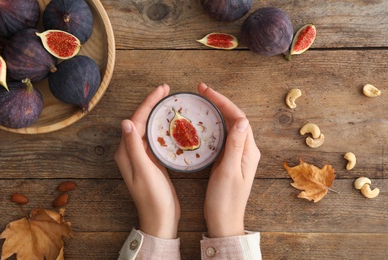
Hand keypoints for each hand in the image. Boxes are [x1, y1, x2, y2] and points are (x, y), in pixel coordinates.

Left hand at [114, 84, 179, 238]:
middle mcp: (131, 151)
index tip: (162, 90)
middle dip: (153, 104)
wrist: (160, 218)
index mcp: (126, 152)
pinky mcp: (152, 161)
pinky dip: (162, 128)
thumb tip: (126, 121)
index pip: (136, 120)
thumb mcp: (144, 171)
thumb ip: (134, 147)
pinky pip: (155, 139)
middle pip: (141, 121)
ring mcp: (142, 156)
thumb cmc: (153, 197)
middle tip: (167, 91)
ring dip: (157, 114)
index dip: (148, 103)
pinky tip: (172, 124)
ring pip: (148, 128)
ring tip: (170, 103)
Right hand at [198, 83, 260, 237]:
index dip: (223, 101)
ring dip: (217, 112)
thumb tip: (241, 119)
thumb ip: (235, 145)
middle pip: (235, 119)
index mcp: (248, 151)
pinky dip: (214, 126)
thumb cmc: (225, 200)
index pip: (238, 118)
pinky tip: (204, 124)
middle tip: (201, 91)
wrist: (225, 222)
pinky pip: (224, 137)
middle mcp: (246, 150)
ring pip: (229, 126)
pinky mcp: (230, 161)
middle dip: (219, 102)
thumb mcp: (228, 172)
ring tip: (201, 102)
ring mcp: (239, 155)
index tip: (205, 91)